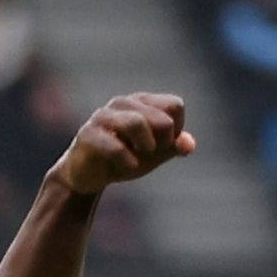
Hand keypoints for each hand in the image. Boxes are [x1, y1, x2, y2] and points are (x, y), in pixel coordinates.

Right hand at [52, 91, 196, 195]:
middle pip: (161, 118)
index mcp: (142, 102)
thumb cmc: (124, 158)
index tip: (163, 145)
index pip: (174, 106)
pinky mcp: (88, 134)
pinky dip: (127, 160)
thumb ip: (173, 146)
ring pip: (136, 123)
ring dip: (146, 147)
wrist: (88, 175)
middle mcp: (123, 103)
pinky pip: (115, 146)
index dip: (176, 129)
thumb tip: (189, 145)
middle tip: (152, 154)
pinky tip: (128, 167)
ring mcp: (103, 116)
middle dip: (163, 142)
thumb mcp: (154, 154)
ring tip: (140, 159)